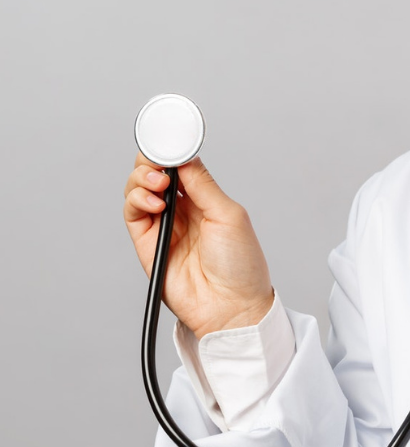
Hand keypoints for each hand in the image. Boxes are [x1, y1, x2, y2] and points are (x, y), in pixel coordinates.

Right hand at [123, 152, 274, 338]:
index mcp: (206, 200)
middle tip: (159, 162)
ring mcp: (163, 226)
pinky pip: (133, 213)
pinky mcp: (148, 243)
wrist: (232, 307)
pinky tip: (155, 202)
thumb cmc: (241, 266)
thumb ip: (203, 185)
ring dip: (142, 179)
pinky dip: (138, 200)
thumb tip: (184, 157)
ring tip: (158, 185)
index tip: (169, 140)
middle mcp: (182, 210)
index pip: (180, 166)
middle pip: (153, 173)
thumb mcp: (229, 215)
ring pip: (138, 190)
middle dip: (151, 161)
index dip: (171, 152)